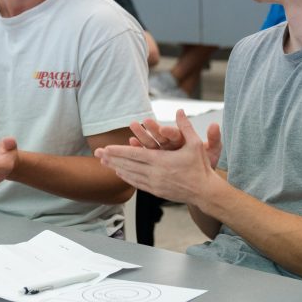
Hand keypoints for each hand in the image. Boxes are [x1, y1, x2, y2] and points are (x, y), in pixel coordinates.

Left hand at [96, 112, 221, 204]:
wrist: (204, 191)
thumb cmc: (200, 166)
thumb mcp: (195, 144)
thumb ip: (185, 127)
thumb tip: (180, 110)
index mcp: (161, 160)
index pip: (134, 155)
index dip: (118, 151)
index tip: (105, 148)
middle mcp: (154, 173)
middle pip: (128, 165)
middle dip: (111, 159)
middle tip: (97, 154)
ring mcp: (154, 184)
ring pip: (130, 175)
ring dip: (116, 168)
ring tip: (104, 163)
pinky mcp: (156, 191)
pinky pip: (137, 184)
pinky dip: (127, 178)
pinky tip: (120, 174)